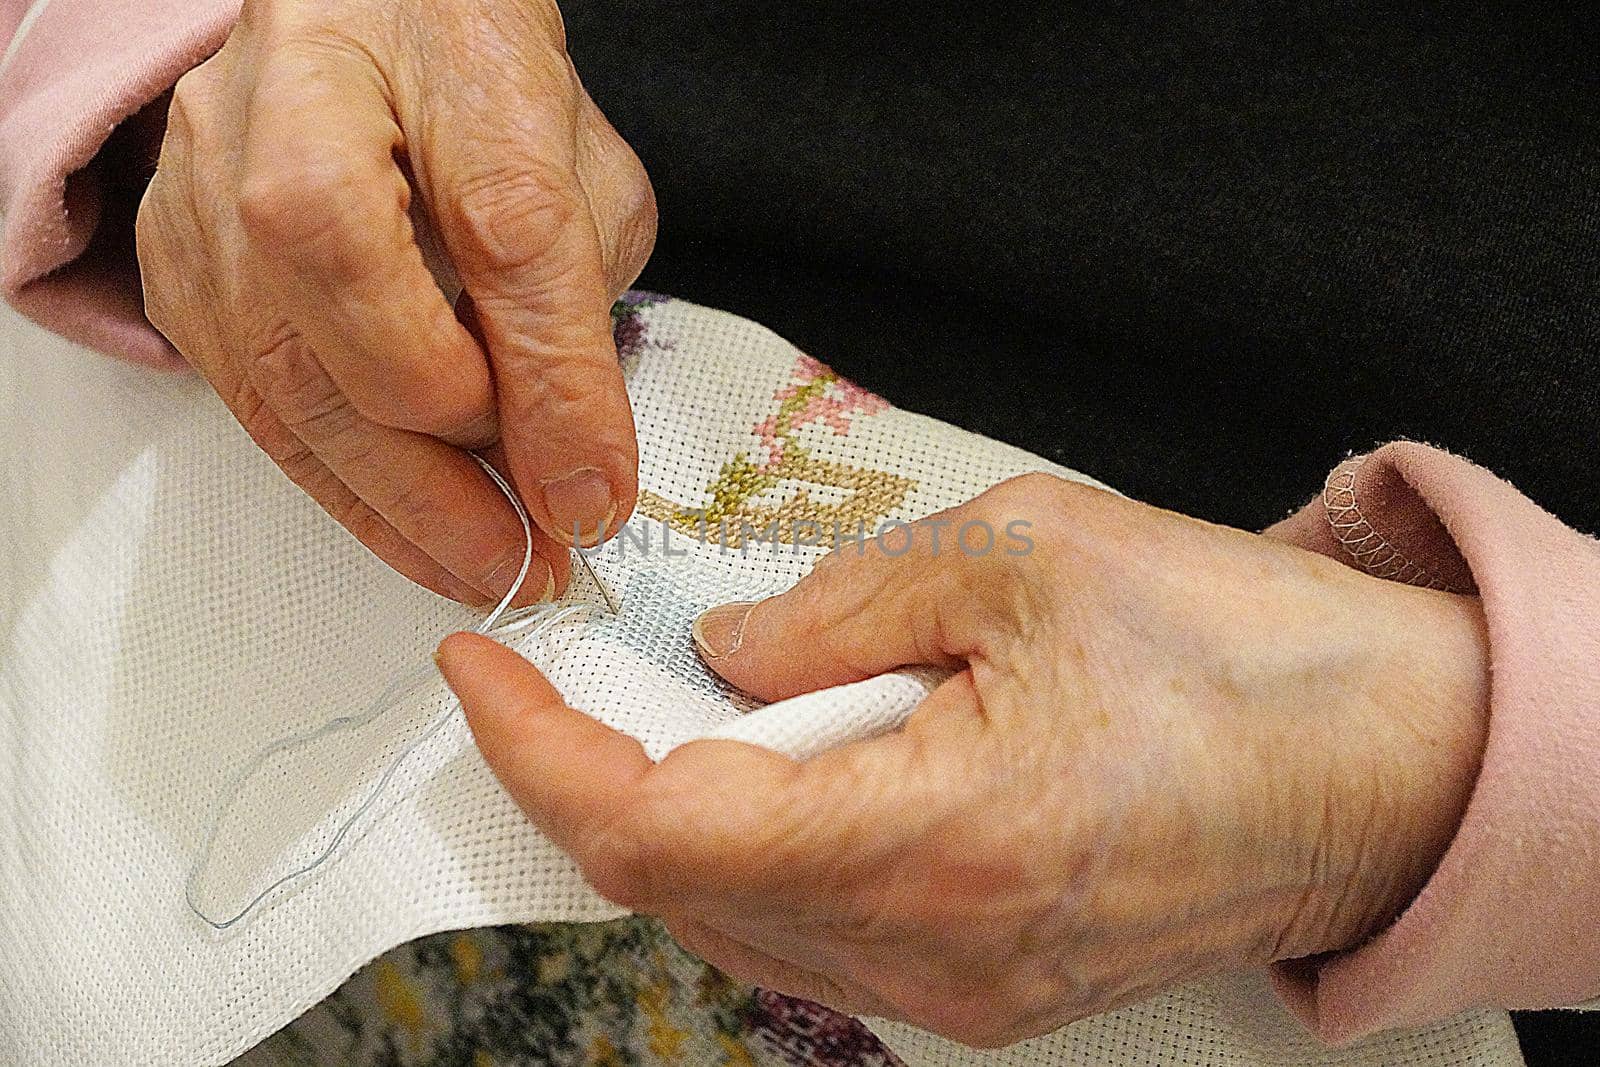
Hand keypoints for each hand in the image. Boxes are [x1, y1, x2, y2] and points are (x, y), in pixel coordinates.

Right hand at [136, 0, 654, 605]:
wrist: (344, 13)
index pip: (502, 239)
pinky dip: (349, 488)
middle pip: (364, 351)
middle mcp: (262, 141)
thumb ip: (572, 304)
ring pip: (297, 404)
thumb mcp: (561, 156)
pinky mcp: (183, 279)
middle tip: (542, 561)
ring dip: (406, 514)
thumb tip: (581, 473)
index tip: (601, 491)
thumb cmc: (453, 64)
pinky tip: (419, 530)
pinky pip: (263, 413)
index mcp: (384, 76)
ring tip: (492, 569)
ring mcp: (201, 216)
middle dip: (464, 488)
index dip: (559, 384)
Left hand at [436, 474, 1489, 1046]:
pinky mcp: (986, 990)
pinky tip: (803, 760)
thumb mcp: (1020, 557)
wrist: (1388, 765)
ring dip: (688, 807)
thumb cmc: (1240, 655)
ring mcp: (959, 994)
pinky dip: (765, 842)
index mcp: (931, 845)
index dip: (536, 750)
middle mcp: (931, 959)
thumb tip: (724, 653)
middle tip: (585, 669)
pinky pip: (817, 933)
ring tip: (720, 702)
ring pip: (739, 917)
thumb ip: (836, 608)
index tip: (482, 672)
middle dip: (600, 770)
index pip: (653, 827)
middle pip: (677, 883)